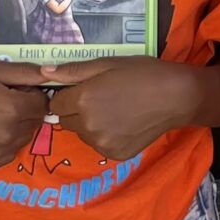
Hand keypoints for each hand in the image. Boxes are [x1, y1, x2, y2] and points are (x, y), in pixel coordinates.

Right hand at [0, 60, 54, 171]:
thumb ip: (25, 72)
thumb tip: (53, 73)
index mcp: (13, 110)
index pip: (42, 104)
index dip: (31, 94)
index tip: (15, 89)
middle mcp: (8, 135)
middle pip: (34, 122)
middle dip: (25, 111)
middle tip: (1, 100)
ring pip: (22, 139)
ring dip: (15, 128)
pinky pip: (6, 153)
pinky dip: (2, 143)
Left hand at [37, 58, 203, 161]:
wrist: (176, 97)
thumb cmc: (142, 73)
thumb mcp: (106, 64)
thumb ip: (73, 71)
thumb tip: (43, 72)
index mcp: (82, 101)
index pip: (55, 104)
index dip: (67, 95)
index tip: (83, 89)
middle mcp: (88, 126)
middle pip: (66, 121)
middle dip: (76, 111)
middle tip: (102, 98)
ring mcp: (101, 144)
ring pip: (83, 134)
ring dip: (90, 124)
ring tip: (116, 110)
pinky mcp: (114, 155)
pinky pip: (99, 145)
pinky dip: (106, 136)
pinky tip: (124, 124)